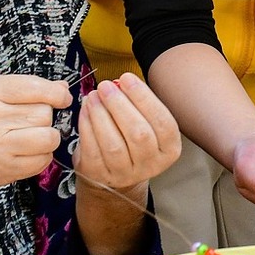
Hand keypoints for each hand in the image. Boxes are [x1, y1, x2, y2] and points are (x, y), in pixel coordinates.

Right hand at [0, 75, 69, 201]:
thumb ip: (21, 87)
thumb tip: (62, 89)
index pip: (37, 88)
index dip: (57, 94)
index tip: (61, 98)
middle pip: (44, 113)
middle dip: (43, 116)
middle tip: (24, 120)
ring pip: (49, 137)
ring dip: (46, 136)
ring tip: (28, 135)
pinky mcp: (2, 171)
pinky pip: (43, 161)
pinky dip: (40, 156)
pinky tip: (24, 151)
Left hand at [74, 74, 181, 199]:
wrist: (113, 173)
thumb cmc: (131, 141)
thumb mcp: (146, 124)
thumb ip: (139, 105)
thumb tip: (120, 83)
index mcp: (169, 149)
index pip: (162, 122)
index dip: (143, 98)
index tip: (126, 78)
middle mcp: (150, 164)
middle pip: (138, 133)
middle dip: (120, 104)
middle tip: (106, 86)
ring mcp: (125, 174)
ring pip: (113, 144)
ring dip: (101, 115)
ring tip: (94, 96)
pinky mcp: (100, 176)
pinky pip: (93, 150)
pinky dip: (87, 126)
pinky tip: (86, 111)